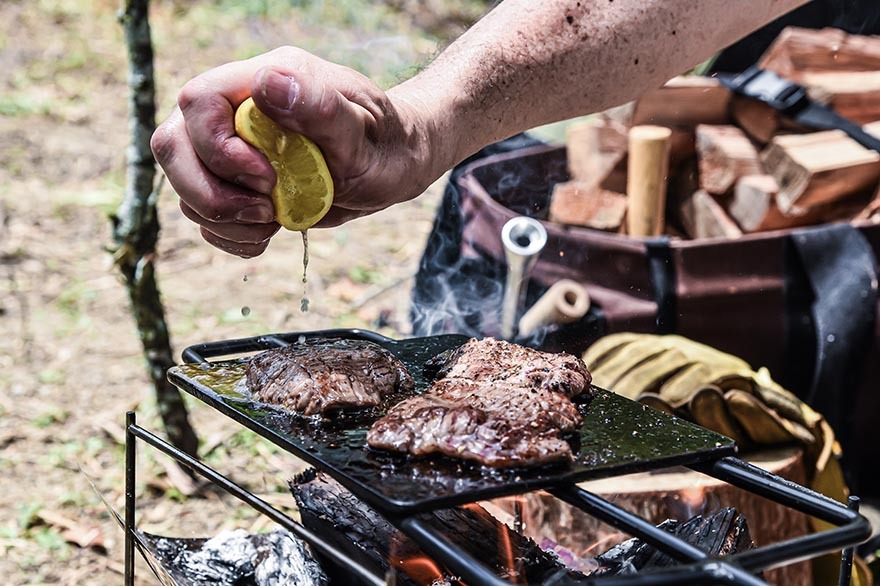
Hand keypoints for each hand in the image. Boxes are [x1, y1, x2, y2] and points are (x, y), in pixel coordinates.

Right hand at [151, 46, 438, 256]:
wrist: (393, 165)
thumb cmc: (385, 144)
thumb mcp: (361, 133)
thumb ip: (318, 107)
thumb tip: (267, 83)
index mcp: (265, 79)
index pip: (197, 101)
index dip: (218, 148)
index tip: (268, 179)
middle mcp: (238, 109)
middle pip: (173, 145)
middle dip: (210, 193)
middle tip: (266, 210)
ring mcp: (232, 146)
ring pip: (184, 186)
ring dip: (225, 219)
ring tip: (276, 219)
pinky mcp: (235, 182)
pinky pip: (203, 214)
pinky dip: (230, 235)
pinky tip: (268, 233)